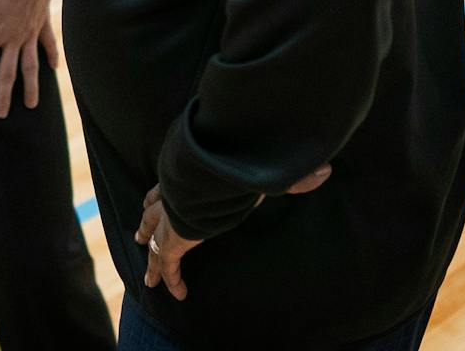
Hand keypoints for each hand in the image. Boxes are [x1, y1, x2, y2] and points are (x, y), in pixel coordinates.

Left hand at [0, 0, 59, 116]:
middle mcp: (13, 38)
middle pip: (7, 73)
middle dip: (3, 95)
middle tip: (1, 115)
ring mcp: (30, 33)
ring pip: (30, 66)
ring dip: (30, 86)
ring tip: (31, 105)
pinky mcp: (42, 23)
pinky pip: (47, 44)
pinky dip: (51, 57)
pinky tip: (53, 69)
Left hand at [137, 165, 331, 299]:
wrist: (203, 182)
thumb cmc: (229, 172)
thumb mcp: (257, 173)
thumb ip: (289, 176)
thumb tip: (324, 170)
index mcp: (186, 179)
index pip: (172, 187)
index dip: (166, 194)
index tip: (160, 198)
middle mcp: (172, 198)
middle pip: (153, 212)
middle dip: (147, 222)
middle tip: (140, 231)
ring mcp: (169, 222)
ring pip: (153, 240)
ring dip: (151, 254)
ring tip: (150, 270)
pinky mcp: (172, 243)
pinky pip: (167, 266)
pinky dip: (171, 281)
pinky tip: (178, 294)